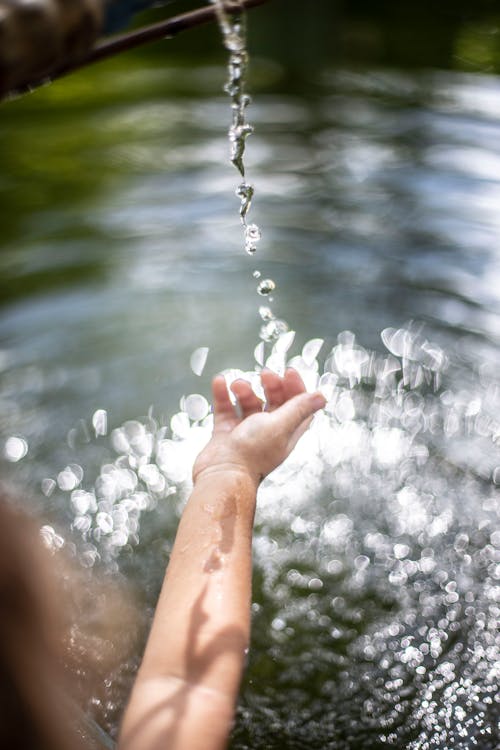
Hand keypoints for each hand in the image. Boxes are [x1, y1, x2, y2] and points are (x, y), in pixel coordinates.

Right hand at [193, 369, 325, 486]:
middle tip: (264, 374)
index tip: (289, 372)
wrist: (221, 475)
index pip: (298, 406)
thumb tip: (321, 397)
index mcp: (286, 432)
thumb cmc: (252, 453)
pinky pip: (226, 408)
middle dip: (271, 385)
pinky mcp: (225, 432)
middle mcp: (268, 432)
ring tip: (237, 385)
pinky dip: (223, 394)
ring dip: (244, 389)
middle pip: (274, 401)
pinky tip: (221, 382)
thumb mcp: (280, 426)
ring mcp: (245, 431)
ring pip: (248, 403)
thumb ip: (298, 408)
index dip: (296, 388)